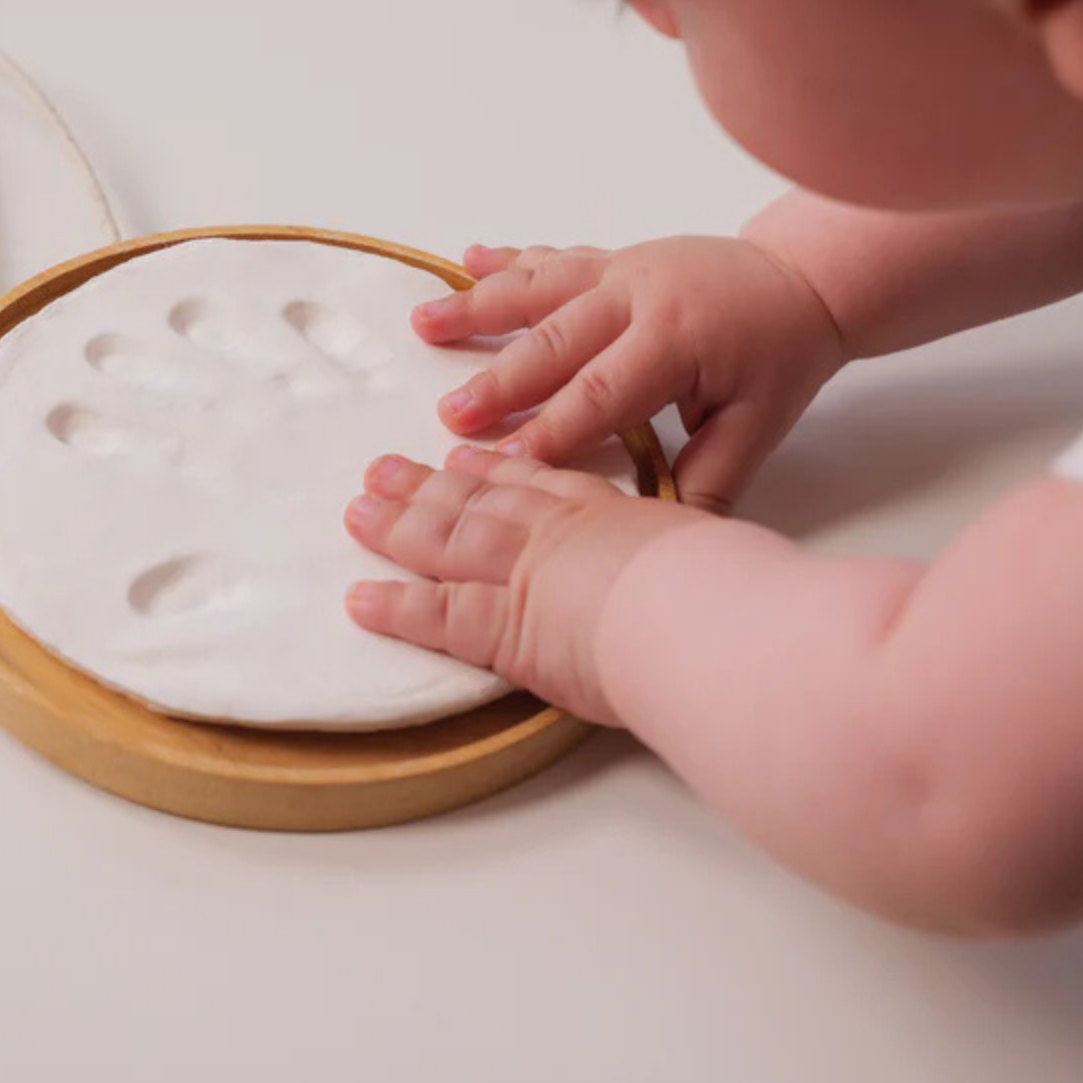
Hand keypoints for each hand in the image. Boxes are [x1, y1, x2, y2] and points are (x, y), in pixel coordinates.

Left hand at [345, 447, 702, 723]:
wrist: (703, 614)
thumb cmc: (722, 588)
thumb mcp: (711, 555)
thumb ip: (692, 556)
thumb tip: (710, 571)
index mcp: (605, 512)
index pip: (539, 483)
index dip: (496, 468)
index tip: (464, 456)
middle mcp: (553, 532)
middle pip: (477, 500)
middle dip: (427, 484)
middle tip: (383, 468)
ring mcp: (521, 573)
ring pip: (447, 539)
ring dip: (400, 524)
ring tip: (359, 510)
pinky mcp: (500, 625)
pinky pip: (435, 614)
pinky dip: (395, 607)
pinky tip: (360, 600)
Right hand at [413, 239, 847, 509]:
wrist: (803, 279)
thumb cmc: (778, 358)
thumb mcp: (758, 427)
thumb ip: (709, 480)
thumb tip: (665, 537)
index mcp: (675, 341)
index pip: (601, 394)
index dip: (551, 431)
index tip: (504, 465)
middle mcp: (639, 296)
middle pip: (556, 342)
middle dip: (499, 381)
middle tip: (450, 417)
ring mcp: (621, 270)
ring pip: (539, 288)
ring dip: (478, 307)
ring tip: (422, 326)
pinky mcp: (613, 259)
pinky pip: (551, 258)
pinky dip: (505, 262)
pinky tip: (463, 262)